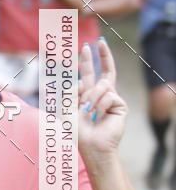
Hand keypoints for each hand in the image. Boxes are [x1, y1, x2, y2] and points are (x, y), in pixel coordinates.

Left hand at [78, 40, 126, 161]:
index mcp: (88, 95)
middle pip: (105, 71)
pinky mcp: (121, 106)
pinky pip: (109, 96)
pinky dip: (100, 105)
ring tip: (88, 112)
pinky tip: (97, 116)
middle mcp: (102, 95)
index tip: (88, 47)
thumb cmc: (78, 131)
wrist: (91, 146)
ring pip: (102, 85)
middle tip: (99, 43)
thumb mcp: (68, 109)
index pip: (90, 74)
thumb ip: (71, 92)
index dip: (89, 60)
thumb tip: (81, 80)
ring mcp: (112, 100)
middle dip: (102, 56)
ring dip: (91, 98)